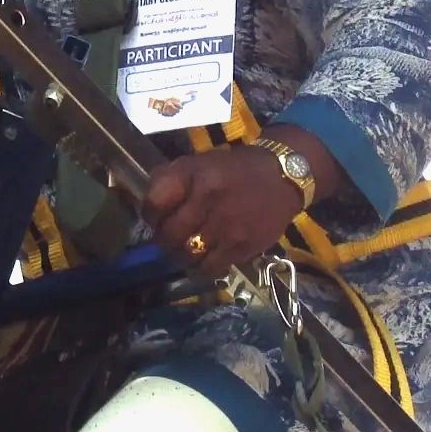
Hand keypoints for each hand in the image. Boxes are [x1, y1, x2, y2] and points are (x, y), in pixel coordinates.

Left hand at [140, 145, 302, 280]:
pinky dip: (202, 267)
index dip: (150, 215)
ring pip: (186, 256)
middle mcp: (207, 199)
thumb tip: (148, 206)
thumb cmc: (234, 169)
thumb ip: (170, 180)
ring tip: (188, 248)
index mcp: (193, 174)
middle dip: (164, 240)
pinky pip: (209, 269)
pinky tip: (206, 258)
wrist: (282, 177)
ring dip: (182, 255)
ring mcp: (225, 226)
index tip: (156, 218)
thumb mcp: (200, 162)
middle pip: (168, 236)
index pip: (153, 204)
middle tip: (171, 238)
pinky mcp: (241, 247)